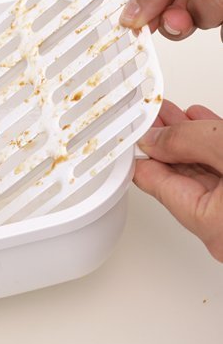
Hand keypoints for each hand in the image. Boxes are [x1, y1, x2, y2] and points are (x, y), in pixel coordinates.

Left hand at [134, 100, 222, 261]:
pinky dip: (212, 149)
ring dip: (188, 139)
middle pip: (177, 174)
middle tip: (151, 114)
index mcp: (211, 224)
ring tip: (173, 114)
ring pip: (202, 171)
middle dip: (164, 139)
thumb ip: (189, 142)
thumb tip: (157, 136)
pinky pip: (222, 173)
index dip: (139, 147)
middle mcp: (221, 228)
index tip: (130, 127)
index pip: (153, 180)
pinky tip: (202, 126)